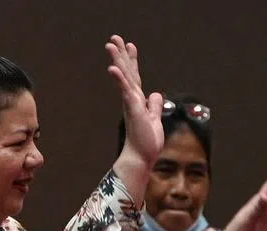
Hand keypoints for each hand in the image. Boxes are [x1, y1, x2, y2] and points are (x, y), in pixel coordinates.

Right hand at [107, 35, 163, 186]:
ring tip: (110, 45)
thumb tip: (155, 94)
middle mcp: (132, 99)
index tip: (130, 46)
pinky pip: (125, 92)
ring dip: (118, 61)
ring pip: (124, 77)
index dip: (132, 61)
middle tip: (114, 38)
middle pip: (127, 72)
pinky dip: (120, 80)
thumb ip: (154, 106)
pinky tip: (113, 69)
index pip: (135, 76)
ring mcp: (131, 103)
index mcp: (138, 101)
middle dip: (121, 54)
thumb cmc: (147, 142)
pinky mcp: (132, 110)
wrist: (142, 157)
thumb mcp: (155, 120)